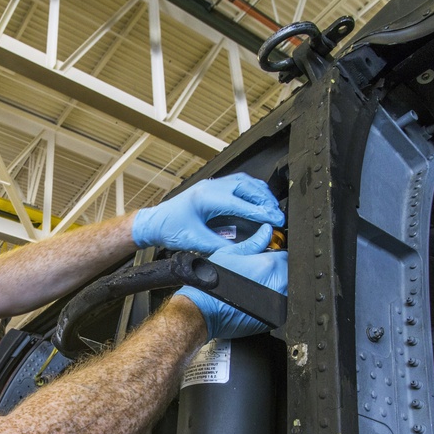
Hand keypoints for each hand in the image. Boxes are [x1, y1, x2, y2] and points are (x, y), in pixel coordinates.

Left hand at [132, 172, 284, 253]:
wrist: (155, 222)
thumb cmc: (170, 229)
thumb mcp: (195, 242)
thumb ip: (219, 246)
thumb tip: (241, 251)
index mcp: (206, 198)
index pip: (241, 203)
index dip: (261, 212)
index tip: (276, 219)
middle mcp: (210, 187)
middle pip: (247, 187)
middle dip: (265, 201)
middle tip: (278, 214)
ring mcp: (211, 184)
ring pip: (244, 182)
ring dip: (260, 193)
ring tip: (272, 207)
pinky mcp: (212, 187)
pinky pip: (238, 182)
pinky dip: (252, 190)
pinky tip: (259, 199)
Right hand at [174, 225, 287, 339]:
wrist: (202, 310)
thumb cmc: (212, 283)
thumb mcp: (230, 254)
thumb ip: (253, 242)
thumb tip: (266, 231)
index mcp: (269, 265)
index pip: (285, 256)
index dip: (276, 257)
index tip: (267, 260)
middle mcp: (277, 284)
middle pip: (288, 274)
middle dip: (278, 272)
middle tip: (259, 274)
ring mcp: (277, 303)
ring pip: (286, 290)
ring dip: (277, 287)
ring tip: (257, 288)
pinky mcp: (273, 318)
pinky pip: (281, 307)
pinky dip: (273, 303)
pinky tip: (256, 301)